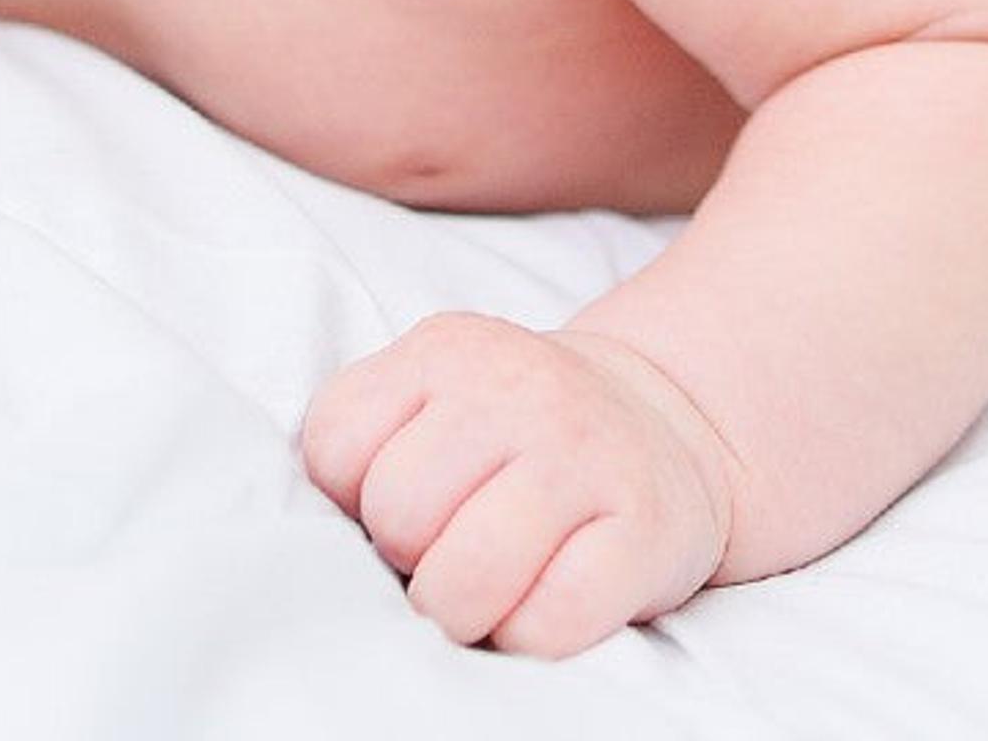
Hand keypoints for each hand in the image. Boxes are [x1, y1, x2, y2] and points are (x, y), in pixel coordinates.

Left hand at [300, 313, 739, 657]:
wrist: (664, 425)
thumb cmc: (516, 436)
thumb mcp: (435, 395)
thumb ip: (371, 441)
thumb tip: (323, 551)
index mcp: (448, 351)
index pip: (337, 444)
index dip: (355, 495)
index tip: (408, 495)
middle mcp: (519, 389)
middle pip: (398, 516)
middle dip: (412, 555)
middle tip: (454, 542)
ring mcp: (587, 457)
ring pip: (465, 582)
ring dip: (465, 611)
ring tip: (492, 583)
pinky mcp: (646, 531)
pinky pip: (549, 623)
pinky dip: (531, 635)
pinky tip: (549, 595)